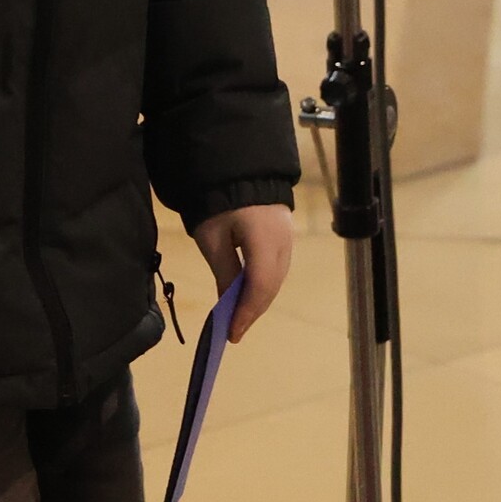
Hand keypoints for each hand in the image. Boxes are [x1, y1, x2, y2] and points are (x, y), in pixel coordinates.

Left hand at [190, 203, 292, 342]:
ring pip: (276, 278)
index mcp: (265, 239)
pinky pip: (277, 267)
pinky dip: (263, 284)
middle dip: (253, 310)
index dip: (246, 311)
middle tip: (234, 331)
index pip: (259, 284)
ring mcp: (288, 237)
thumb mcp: (212, 236)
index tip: (231, 334)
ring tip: (239, 317)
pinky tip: (248, 293)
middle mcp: (284, 242)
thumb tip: (228, 302)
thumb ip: (224, 270)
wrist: (236, 167)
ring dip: (259, 299)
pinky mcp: (285, 234)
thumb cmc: (217, 200)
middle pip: (271, 285)